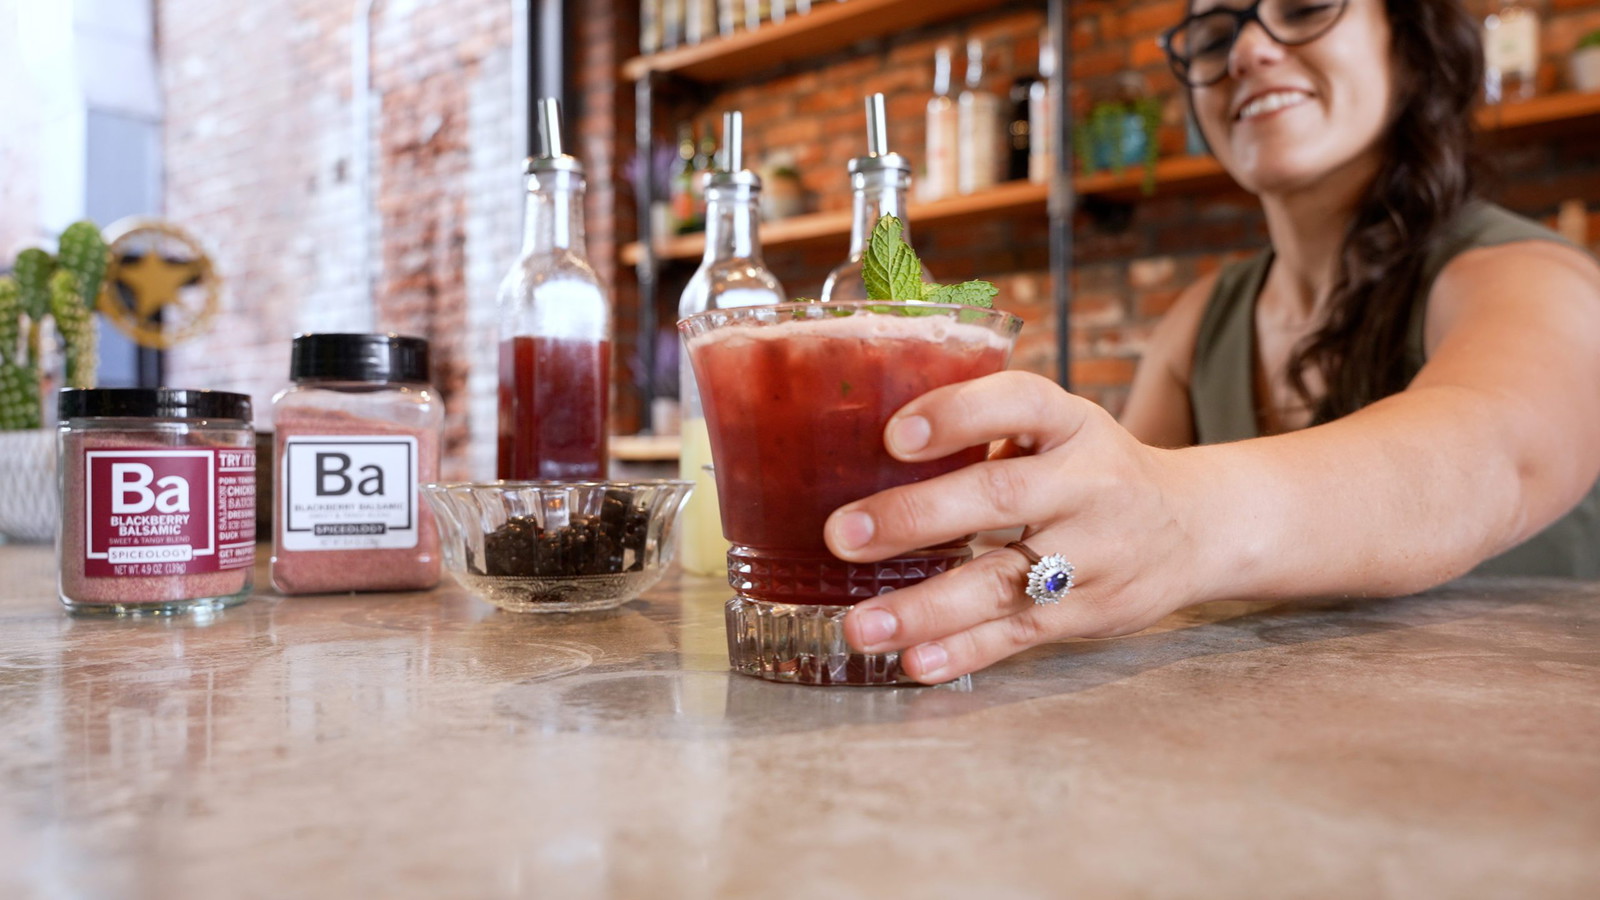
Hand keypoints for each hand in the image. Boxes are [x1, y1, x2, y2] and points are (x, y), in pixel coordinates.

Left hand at [824, 371, 1208, 682]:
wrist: (1196, 527)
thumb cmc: (1094, 470)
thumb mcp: (1060, 429)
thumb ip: (984, 433)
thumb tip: (856, 447)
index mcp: (1071, 423)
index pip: (1019, 403)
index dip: (957, 415)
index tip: (893, 436)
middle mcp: (1088, 482)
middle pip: (999, 497)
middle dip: (916, 518)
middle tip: (843, 536)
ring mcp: (1095, 552)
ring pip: (1005, 581)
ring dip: (926, 607)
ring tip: (861, 625)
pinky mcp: (1092, 611)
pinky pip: (1021, 634)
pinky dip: (965, 652)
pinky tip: (914, 661)